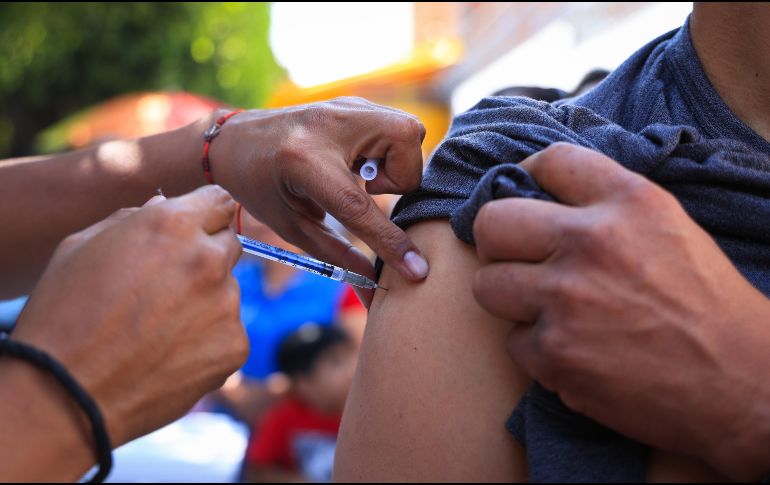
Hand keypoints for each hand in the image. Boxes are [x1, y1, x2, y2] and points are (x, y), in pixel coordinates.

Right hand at [12, 185, 248, 447]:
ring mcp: (227, 303)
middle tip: (168, 286)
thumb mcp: (83, 246)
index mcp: (172, 223)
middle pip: (229, 243)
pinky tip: (169, 355)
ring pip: (227, 292)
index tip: (197, 228)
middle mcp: (209, 258)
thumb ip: (133, 219)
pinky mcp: (235, 346)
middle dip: (206, 256)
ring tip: (157, 330)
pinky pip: (227, 332)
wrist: (66, 394)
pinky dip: (207, 341)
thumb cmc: (64, 315)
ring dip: (205, 301)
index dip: (205, 215)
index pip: (218, 201)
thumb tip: (164, 205)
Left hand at [209, 97, 429, 302]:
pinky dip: (390, 151)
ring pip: (409, 131)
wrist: (236, 141)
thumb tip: (376, 289)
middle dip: (402, 178)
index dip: (390, 242)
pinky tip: (360, 163)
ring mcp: (344, 106)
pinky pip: (397, 126)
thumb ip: (338, 256)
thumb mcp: (293, 227)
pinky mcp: (353, 103)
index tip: (417, 270)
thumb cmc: (260, 187)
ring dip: (397, 164)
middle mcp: (329, 124)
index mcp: (303, 161)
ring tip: (362, 179)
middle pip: (405, 141)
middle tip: (368, 192)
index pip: (360, 207)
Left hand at [471, 143, 769, 479]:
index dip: (528, 174)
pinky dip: (537, 349)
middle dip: (496, 241)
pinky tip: (573, 351)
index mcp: (629, 202)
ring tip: (545, 309)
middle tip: (515, 257)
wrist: (744, 385)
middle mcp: (591, 243)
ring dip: (510, 298)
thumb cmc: (710, 306)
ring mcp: (567, 300)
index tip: (524, 191)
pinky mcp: (556, 354)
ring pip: (486, 285)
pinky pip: (512, 342)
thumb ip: (610, 205)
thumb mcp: (671, 227)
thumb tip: (546, 197)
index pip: (550, 162)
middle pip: (492, 221)